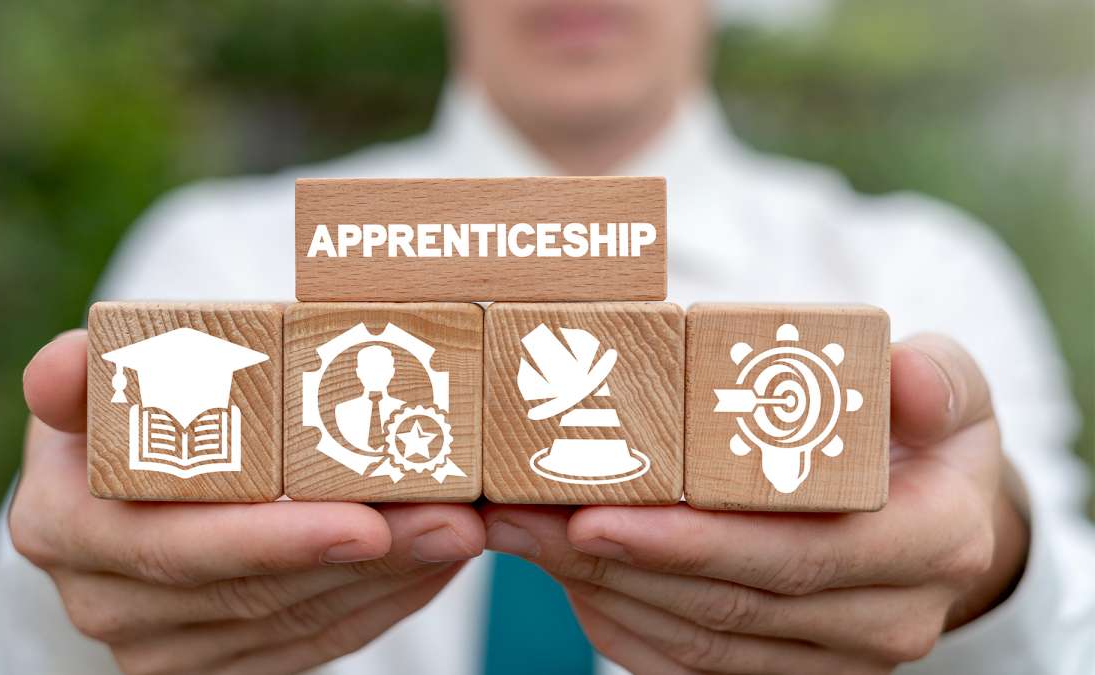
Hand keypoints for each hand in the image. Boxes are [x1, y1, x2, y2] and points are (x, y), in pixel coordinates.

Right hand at [11, 330, 483, 673]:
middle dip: (364, 559)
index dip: (270, 539)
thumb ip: (95, 367)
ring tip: (461, 529)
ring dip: (389, 579)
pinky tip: (432, 562)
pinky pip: (311, 643)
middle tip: (453, 520)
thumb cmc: (135, 404)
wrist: (140, 472)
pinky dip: (381, 602)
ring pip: (293, 623)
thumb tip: (60, 368)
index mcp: (61, 525)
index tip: (364, 521)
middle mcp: (102, 600)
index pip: (173, 544)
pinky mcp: (214, 663)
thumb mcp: (109, 372)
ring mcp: (158, 644)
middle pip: (251, 592)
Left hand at [484, 334, 1028, 673]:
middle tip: (519, 514)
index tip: (596, 514)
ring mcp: (833, 660)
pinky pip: (687, 666)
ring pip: (695, 642)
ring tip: (520, 531)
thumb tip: (904, 373)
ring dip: (596, 589)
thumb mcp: (950, 390)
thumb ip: (933, 380)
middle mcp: (886, 620)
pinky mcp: (785, 671)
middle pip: (726, 606)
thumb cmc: (925, 435)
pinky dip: (618, 621)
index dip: (691, 543)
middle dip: (612, 561)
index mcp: (930, 546)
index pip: (795, 555)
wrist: (935, 512)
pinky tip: (563, 573)